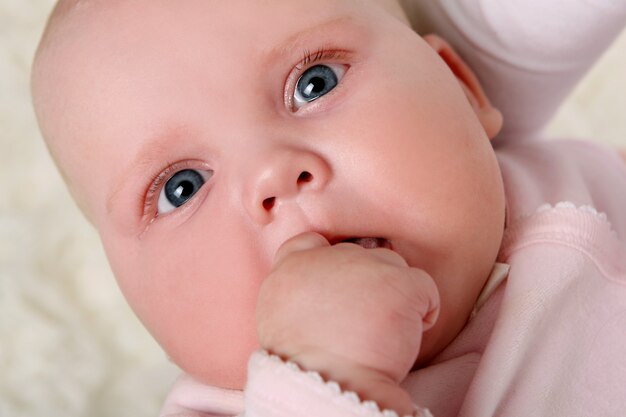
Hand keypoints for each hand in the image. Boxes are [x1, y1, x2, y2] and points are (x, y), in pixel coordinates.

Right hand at [256, 232, 439, 412]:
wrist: (329, 388)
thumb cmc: (309, 369)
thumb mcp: (279, 323)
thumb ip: (298, 295)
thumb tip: (326, 290)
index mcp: (290, 270)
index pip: (312, 243)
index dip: (331, 262)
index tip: (341, 289)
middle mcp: (325, 259)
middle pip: (357, 256)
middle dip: (366, 285)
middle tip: (361, 326)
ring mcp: (362, 266)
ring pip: (392, 265)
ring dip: (393, 296)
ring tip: (380, 334)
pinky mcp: (396, 283)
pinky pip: (424, 287)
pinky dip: (424, 312)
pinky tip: (404, 338)